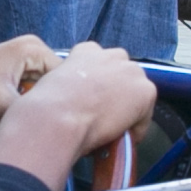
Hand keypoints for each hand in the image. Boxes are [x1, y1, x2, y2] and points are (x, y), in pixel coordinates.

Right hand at [0, 43, 161, 189]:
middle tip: (106, 116)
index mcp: (86, 51)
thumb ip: (69, 86)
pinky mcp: (144, 91)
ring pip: (136, 93)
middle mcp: (111, 55)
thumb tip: (75, 104)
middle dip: (119, 93)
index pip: (103, 63)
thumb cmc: (45, 108)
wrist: (55, 117)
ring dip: (128, 109)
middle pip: (125, 74)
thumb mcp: (52, 86)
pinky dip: (136, 129)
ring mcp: (131, 72)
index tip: (94, 101)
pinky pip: (144, 115)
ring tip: (113, 129)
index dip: (101, 85)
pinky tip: (119, 139)